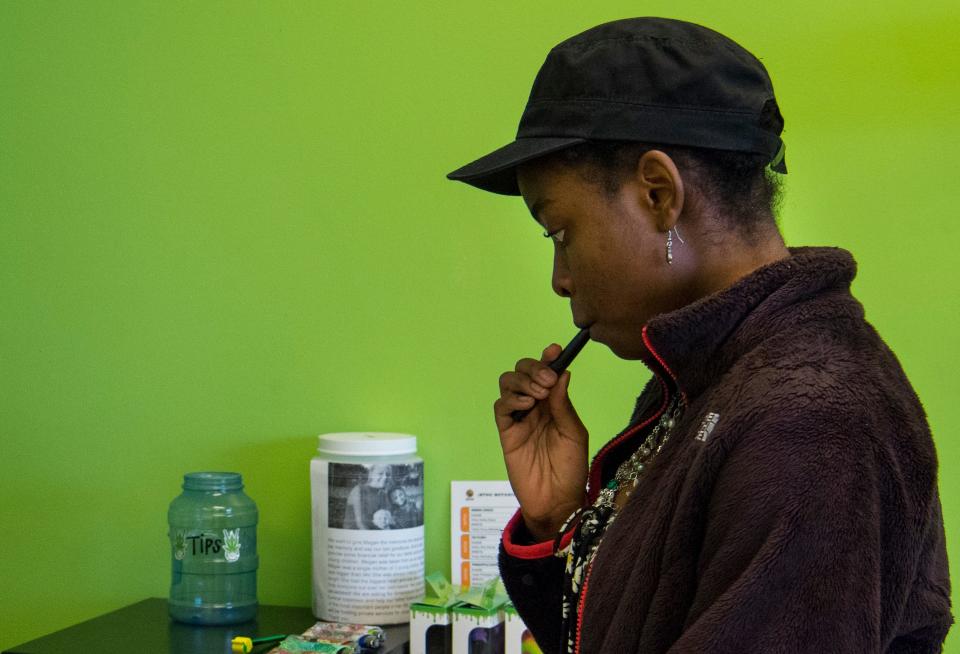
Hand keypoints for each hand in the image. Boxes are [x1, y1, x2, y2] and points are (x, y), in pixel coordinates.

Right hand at [495, 343, 587, 541]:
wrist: (557, 501)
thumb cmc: (571, 469)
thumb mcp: (575, 433)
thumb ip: (564, 404)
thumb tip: (562, 373)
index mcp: (554, 403)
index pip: (547, 372)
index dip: (547, 358)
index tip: (554, 350)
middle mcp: (535, 405)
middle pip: (522, 371)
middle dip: (533, 369)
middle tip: (546, 383)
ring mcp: (519, 418)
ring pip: (508, 383)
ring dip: (521, 382)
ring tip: (537, 396)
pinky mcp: (506, 432)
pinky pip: (501, 407)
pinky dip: (511, 400)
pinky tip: (526, 407)